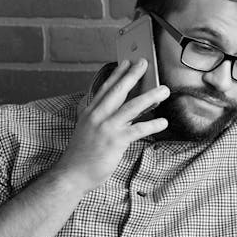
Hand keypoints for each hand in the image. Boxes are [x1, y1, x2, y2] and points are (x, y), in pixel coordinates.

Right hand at [54, 59, 169, 192]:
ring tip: (164, 90)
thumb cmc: (83, 154)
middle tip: (144, 63)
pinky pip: (138, 130)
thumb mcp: (88, 130)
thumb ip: (102, 118)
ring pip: (132, 107)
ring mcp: (106, 127)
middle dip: (133, 75)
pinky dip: (152, 124)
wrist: (73, 174)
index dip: (117, 74)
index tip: (126, 62)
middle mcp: (97, 116)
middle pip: (118, 91)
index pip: (105, 88)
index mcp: (90, 112)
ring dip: (150, 97)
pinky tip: (163, 122)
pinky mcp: (115, 141)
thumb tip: (124, 110)